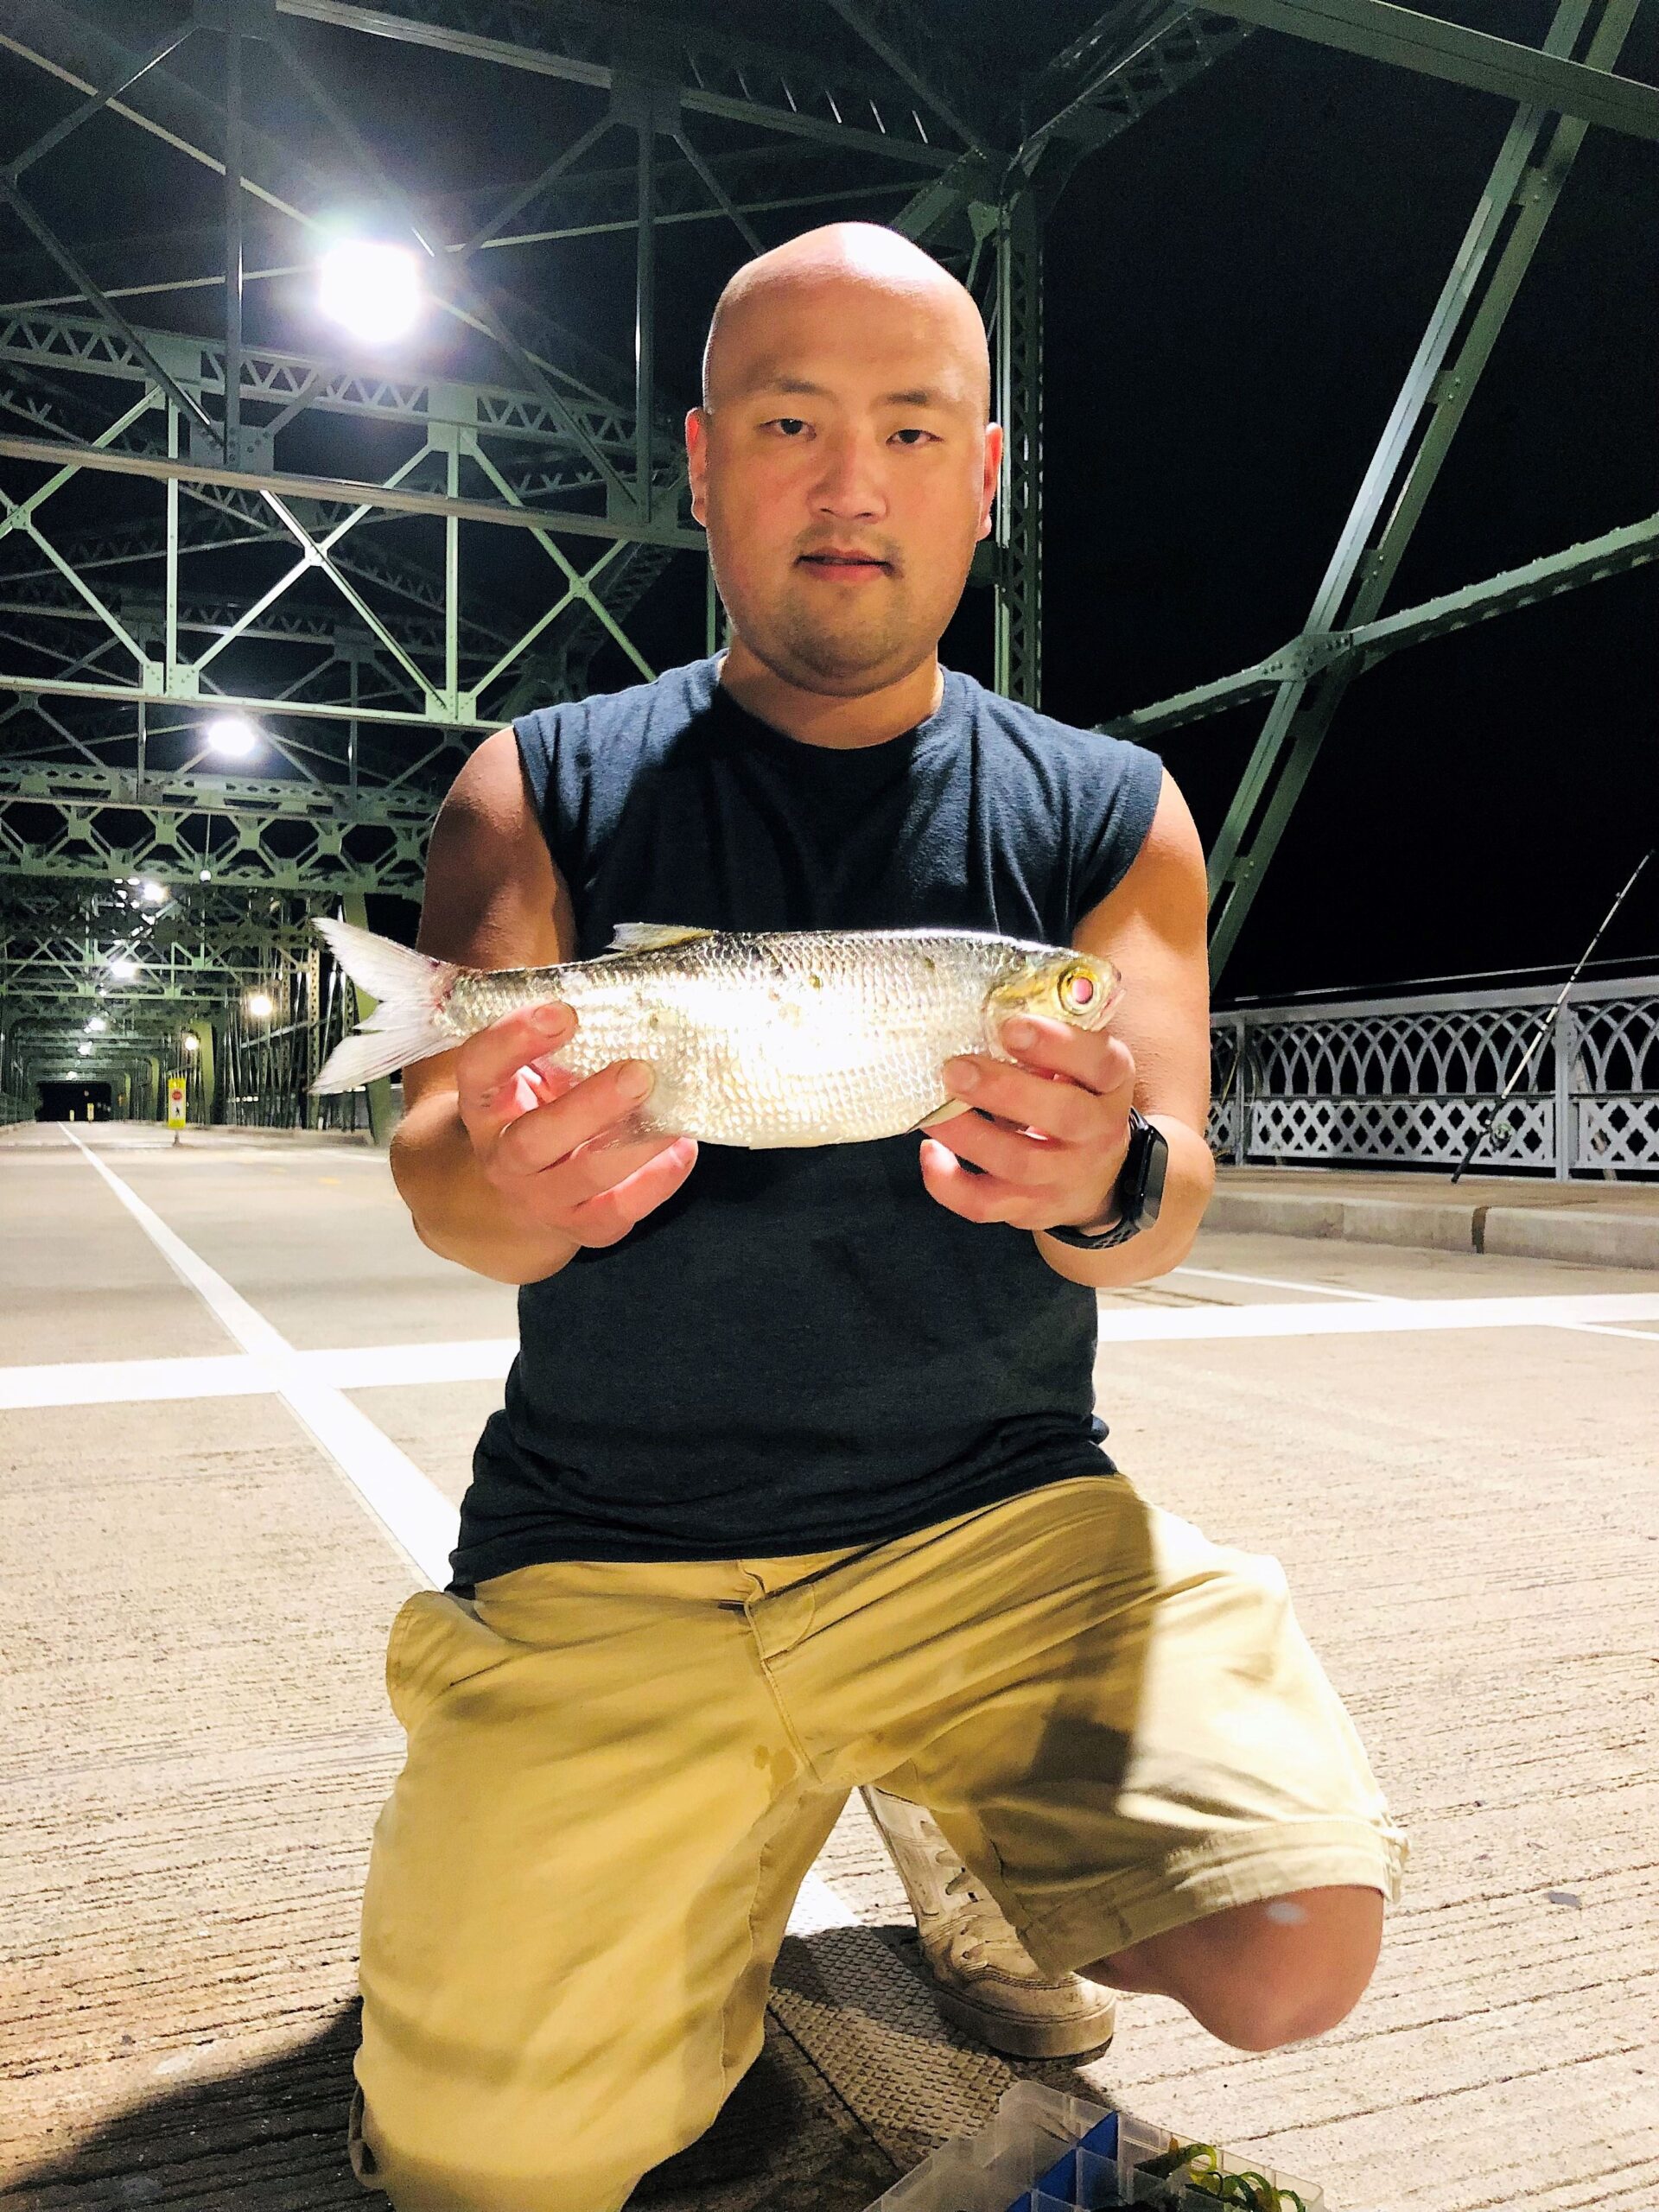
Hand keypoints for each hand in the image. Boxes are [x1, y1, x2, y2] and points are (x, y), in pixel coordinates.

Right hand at [455, 1001, 696, 1248]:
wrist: (522, 1192)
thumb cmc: (540, 1108)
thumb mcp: (534, 1073)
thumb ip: (564, 1046)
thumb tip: (634, 1009)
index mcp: (486, 1104)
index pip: (480, 1069)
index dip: (514, 1040)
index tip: (564, 1011)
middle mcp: (503, 1156)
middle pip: (534, 1139)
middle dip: (590, 1106)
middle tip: (638, 1073)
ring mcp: (540, 1197)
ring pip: (583, 1176)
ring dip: (633, 1145)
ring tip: (672, 1114)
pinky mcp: (580, 1226)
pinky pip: (617, 1213)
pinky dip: (655, 1182)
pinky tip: (681, 1148)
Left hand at [919, 1013, 1135, 1232]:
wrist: (1098, 1177)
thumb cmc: (1074, 1099)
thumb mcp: (1079, 1064)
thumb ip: (1048, 1036)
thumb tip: (987, 1001)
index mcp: (1111, 1083)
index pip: (1100, 1062)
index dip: (1057, 1043)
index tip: (1010, 1026)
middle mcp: (1097, 1132)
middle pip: (1062, 1114)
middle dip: (1003, 1090)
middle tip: (955, 1068)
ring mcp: (1065, 1176)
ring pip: (1019, 1162)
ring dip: (969, 1134)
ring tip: (933, 1110)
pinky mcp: (1030, 1209)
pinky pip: (986, 1206)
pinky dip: (949, 1184)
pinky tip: (931, 1151)